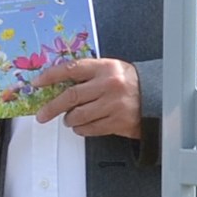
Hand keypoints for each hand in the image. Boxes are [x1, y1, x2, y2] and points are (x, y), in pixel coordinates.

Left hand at [32, 55, 146, 140]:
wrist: (159, 97)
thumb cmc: (130, 83)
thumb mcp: (111, 70)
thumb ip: (88, 74)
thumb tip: (57, 84)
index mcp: (105, 68)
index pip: (71, 69)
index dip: (51, 76)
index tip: (37, 83)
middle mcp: (109, 85)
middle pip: (71, 96)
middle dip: (52, 107)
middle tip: (42, 114)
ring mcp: (114, 105)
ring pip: (78, 115)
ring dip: (69, 120)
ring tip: (69, 119)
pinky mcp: (118, 122)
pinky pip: (90, 129)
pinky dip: (81, 129)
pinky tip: (82, 126)